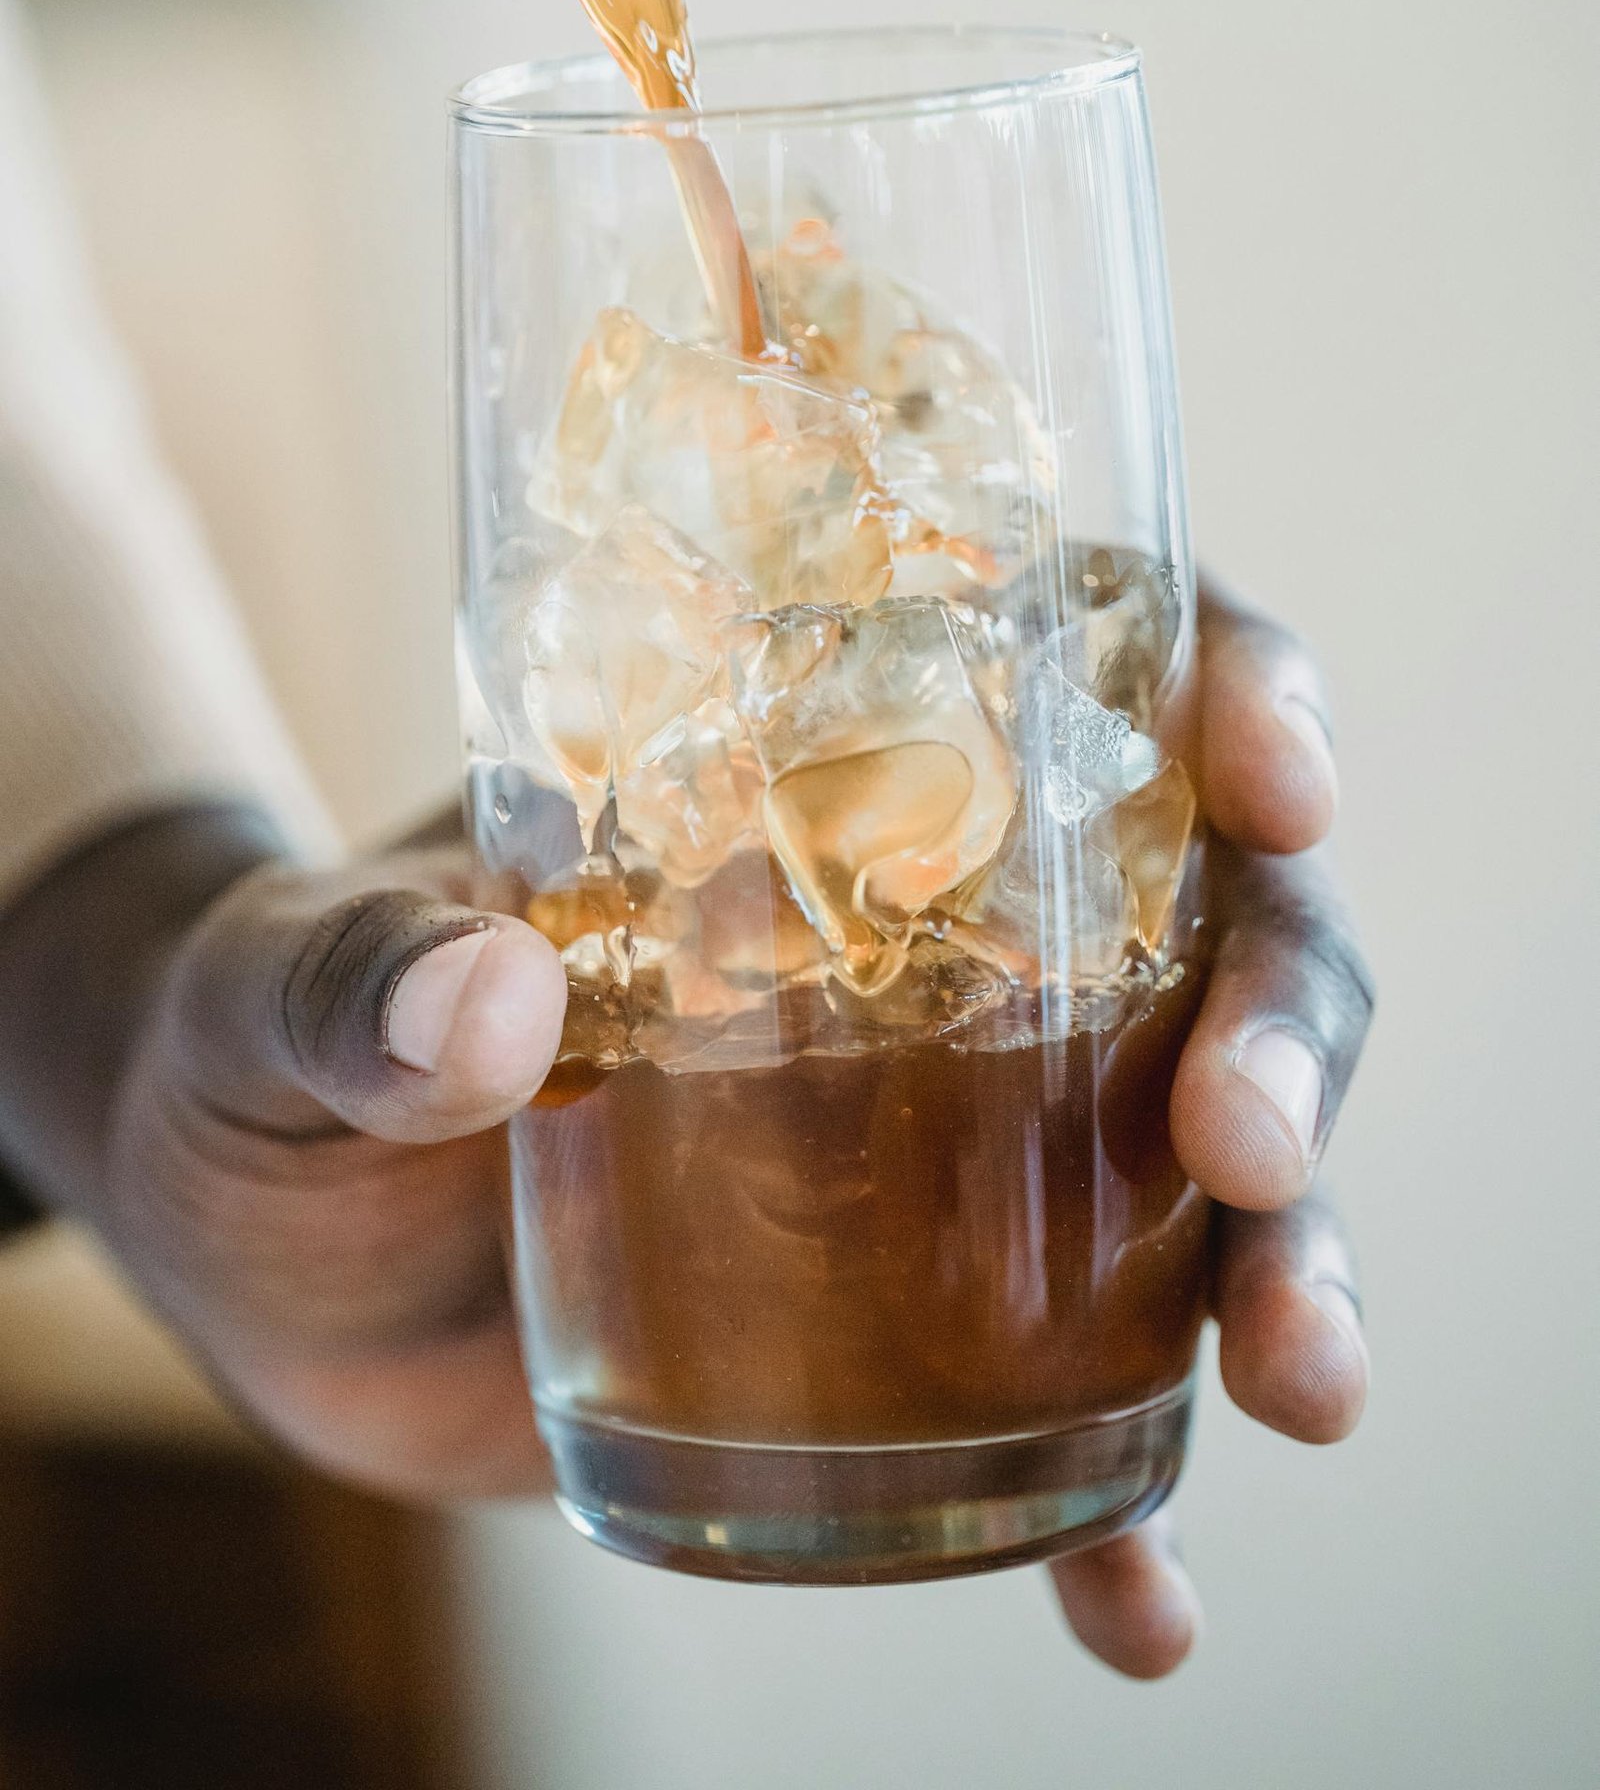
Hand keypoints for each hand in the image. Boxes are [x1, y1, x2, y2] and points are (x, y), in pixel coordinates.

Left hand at [0, 575, 1370, 1668]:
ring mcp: (941, 1146)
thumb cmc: (286, 1023)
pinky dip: (1122, 1515)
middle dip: (1282, 1021)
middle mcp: (936, 940)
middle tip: (1251, 1146)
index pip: (1084, 671)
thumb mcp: (284, 982)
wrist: (260, 1219)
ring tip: (1294, 1381)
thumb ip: (353, 975)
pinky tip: (1142, 1608)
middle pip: (1203, 932)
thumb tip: (485, 1007)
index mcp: (817, 773)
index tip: (1268, 769)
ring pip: (1190, 1175)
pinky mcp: (896, 1334)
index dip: (1226, 690)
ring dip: (1281, 1265)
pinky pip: (1061, 1425)